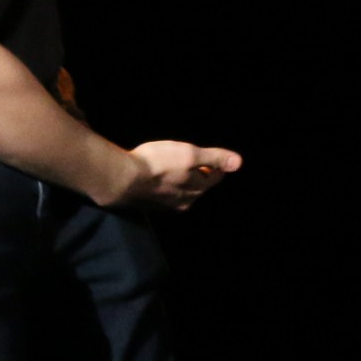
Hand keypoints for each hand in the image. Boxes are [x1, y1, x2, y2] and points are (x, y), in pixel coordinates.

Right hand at [125, 141, 242, 211]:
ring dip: (181, 180)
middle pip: (199, 187)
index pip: (215, 177)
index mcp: (197, 190)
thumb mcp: (189, 154)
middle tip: (193, 160)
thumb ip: (214, 158)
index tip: (212, 158)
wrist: (121, 179)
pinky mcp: (150, 204)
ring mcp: (166, 206)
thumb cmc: (157, 164)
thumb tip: (239, 163)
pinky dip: (165, 185)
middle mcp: (185, 202)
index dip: (216, 165)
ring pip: (181, 192)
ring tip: (174, 167)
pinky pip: (165, 194)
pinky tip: (157, 177)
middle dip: (199, 174)